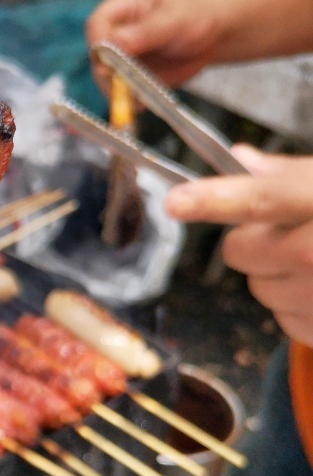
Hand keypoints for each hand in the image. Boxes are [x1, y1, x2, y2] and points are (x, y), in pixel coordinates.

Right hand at [86, 0, 222, 92]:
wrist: (211, 36)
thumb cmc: (194, 16)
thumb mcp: (175, 19)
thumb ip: (146, 31)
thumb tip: (114, 43)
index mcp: (122, 7)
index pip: (96, 25)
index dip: (99, 45)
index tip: (109, 65)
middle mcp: (114, 32)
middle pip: (97, 56)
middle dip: (109, 75)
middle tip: (128, 88)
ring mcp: (118, 57)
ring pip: (105, 79)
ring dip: (120, 92)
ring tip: (143, 99)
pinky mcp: (126, 77)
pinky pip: (121, 93)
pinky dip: (130, 102)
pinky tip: (144, 103)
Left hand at [165, 145, 312, 345]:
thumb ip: (290, 174)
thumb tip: (238, 157)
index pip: (263, 199)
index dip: (214, 199)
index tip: (175, 201)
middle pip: (241, 250)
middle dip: (254, 241)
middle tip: (291, 232)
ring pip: (259, 288)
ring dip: (278, 277)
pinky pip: (284, 318)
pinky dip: (299, 305)